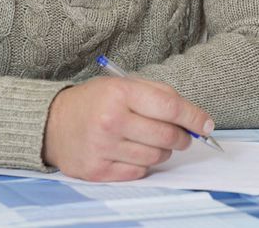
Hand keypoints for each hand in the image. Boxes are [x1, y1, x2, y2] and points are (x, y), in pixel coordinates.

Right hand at [43, 75, 214, 181]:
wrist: (51, 123)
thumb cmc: (95, 101)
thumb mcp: (124, 85)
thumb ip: (161, 97)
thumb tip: (195, 118)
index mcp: (120, 93)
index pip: (170, 108)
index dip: (194, 118)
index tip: (207, 125)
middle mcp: (111, 121)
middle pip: (167, 136)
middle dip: (182, 137)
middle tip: (181, 136)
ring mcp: (103, 147)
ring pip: (156, 157)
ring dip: (163, 151)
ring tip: (150, 141)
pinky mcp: (97, 170)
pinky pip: (138, 172)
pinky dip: (143, 163)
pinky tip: (133, 152)